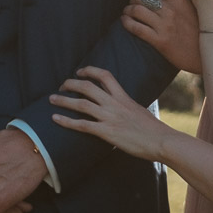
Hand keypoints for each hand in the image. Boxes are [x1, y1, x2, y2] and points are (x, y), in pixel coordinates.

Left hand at [51, 66, 173, 160]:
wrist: (161, 141)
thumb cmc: (154, 130)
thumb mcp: (140, 112)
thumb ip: (128, 108)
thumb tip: (122, 109)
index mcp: (124, 97)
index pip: (105, 75)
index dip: (89, 71)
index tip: (79, 71)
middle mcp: (115, 104)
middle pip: (88, 86)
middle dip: (71, 84)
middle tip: (61, 86)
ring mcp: (110, 117)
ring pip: (81, 103)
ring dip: (64, 100)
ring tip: (51, 99)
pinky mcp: (107, 132)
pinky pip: (82, 124)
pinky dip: (67, 121)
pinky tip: (56, 119)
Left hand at [122, 0, 201, 71]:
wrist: (205, 55)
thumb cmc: (199, 32)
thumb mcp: (194, 10)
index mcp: (180, 0)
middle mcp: (171, 10)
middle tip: (132, 3)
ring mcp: (165, 26)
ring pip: (137, 10)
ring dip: (128, 10)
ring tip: (127, 13)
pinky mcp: (160, 41)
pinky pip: (136, 28)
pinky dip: (127, 23)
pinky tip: (125, 22)